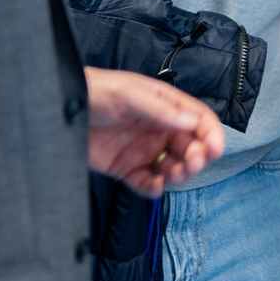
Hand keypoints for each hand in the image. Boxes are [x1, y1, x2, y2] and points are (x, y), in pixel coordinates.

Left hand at [84, 67, 225, 195]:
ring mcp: (144, 150)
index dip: (211, 135)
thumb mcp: (129, 95)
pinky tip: (154, 186)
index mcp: (166, 107)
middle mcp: (159, 129)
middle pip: (190, 148)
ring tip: (172, 176)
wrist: (64, 107)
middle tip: (191, 164)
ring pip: (173, 168)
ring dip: (179, 175)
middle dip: (197, 158)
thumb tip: (192, 122)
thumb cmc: (96, 91)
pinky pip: (146, 183)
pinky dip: (154, 189)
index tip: (215, 150)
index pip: (199, 120)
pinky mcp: (126, 168)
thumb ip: (160, 109)